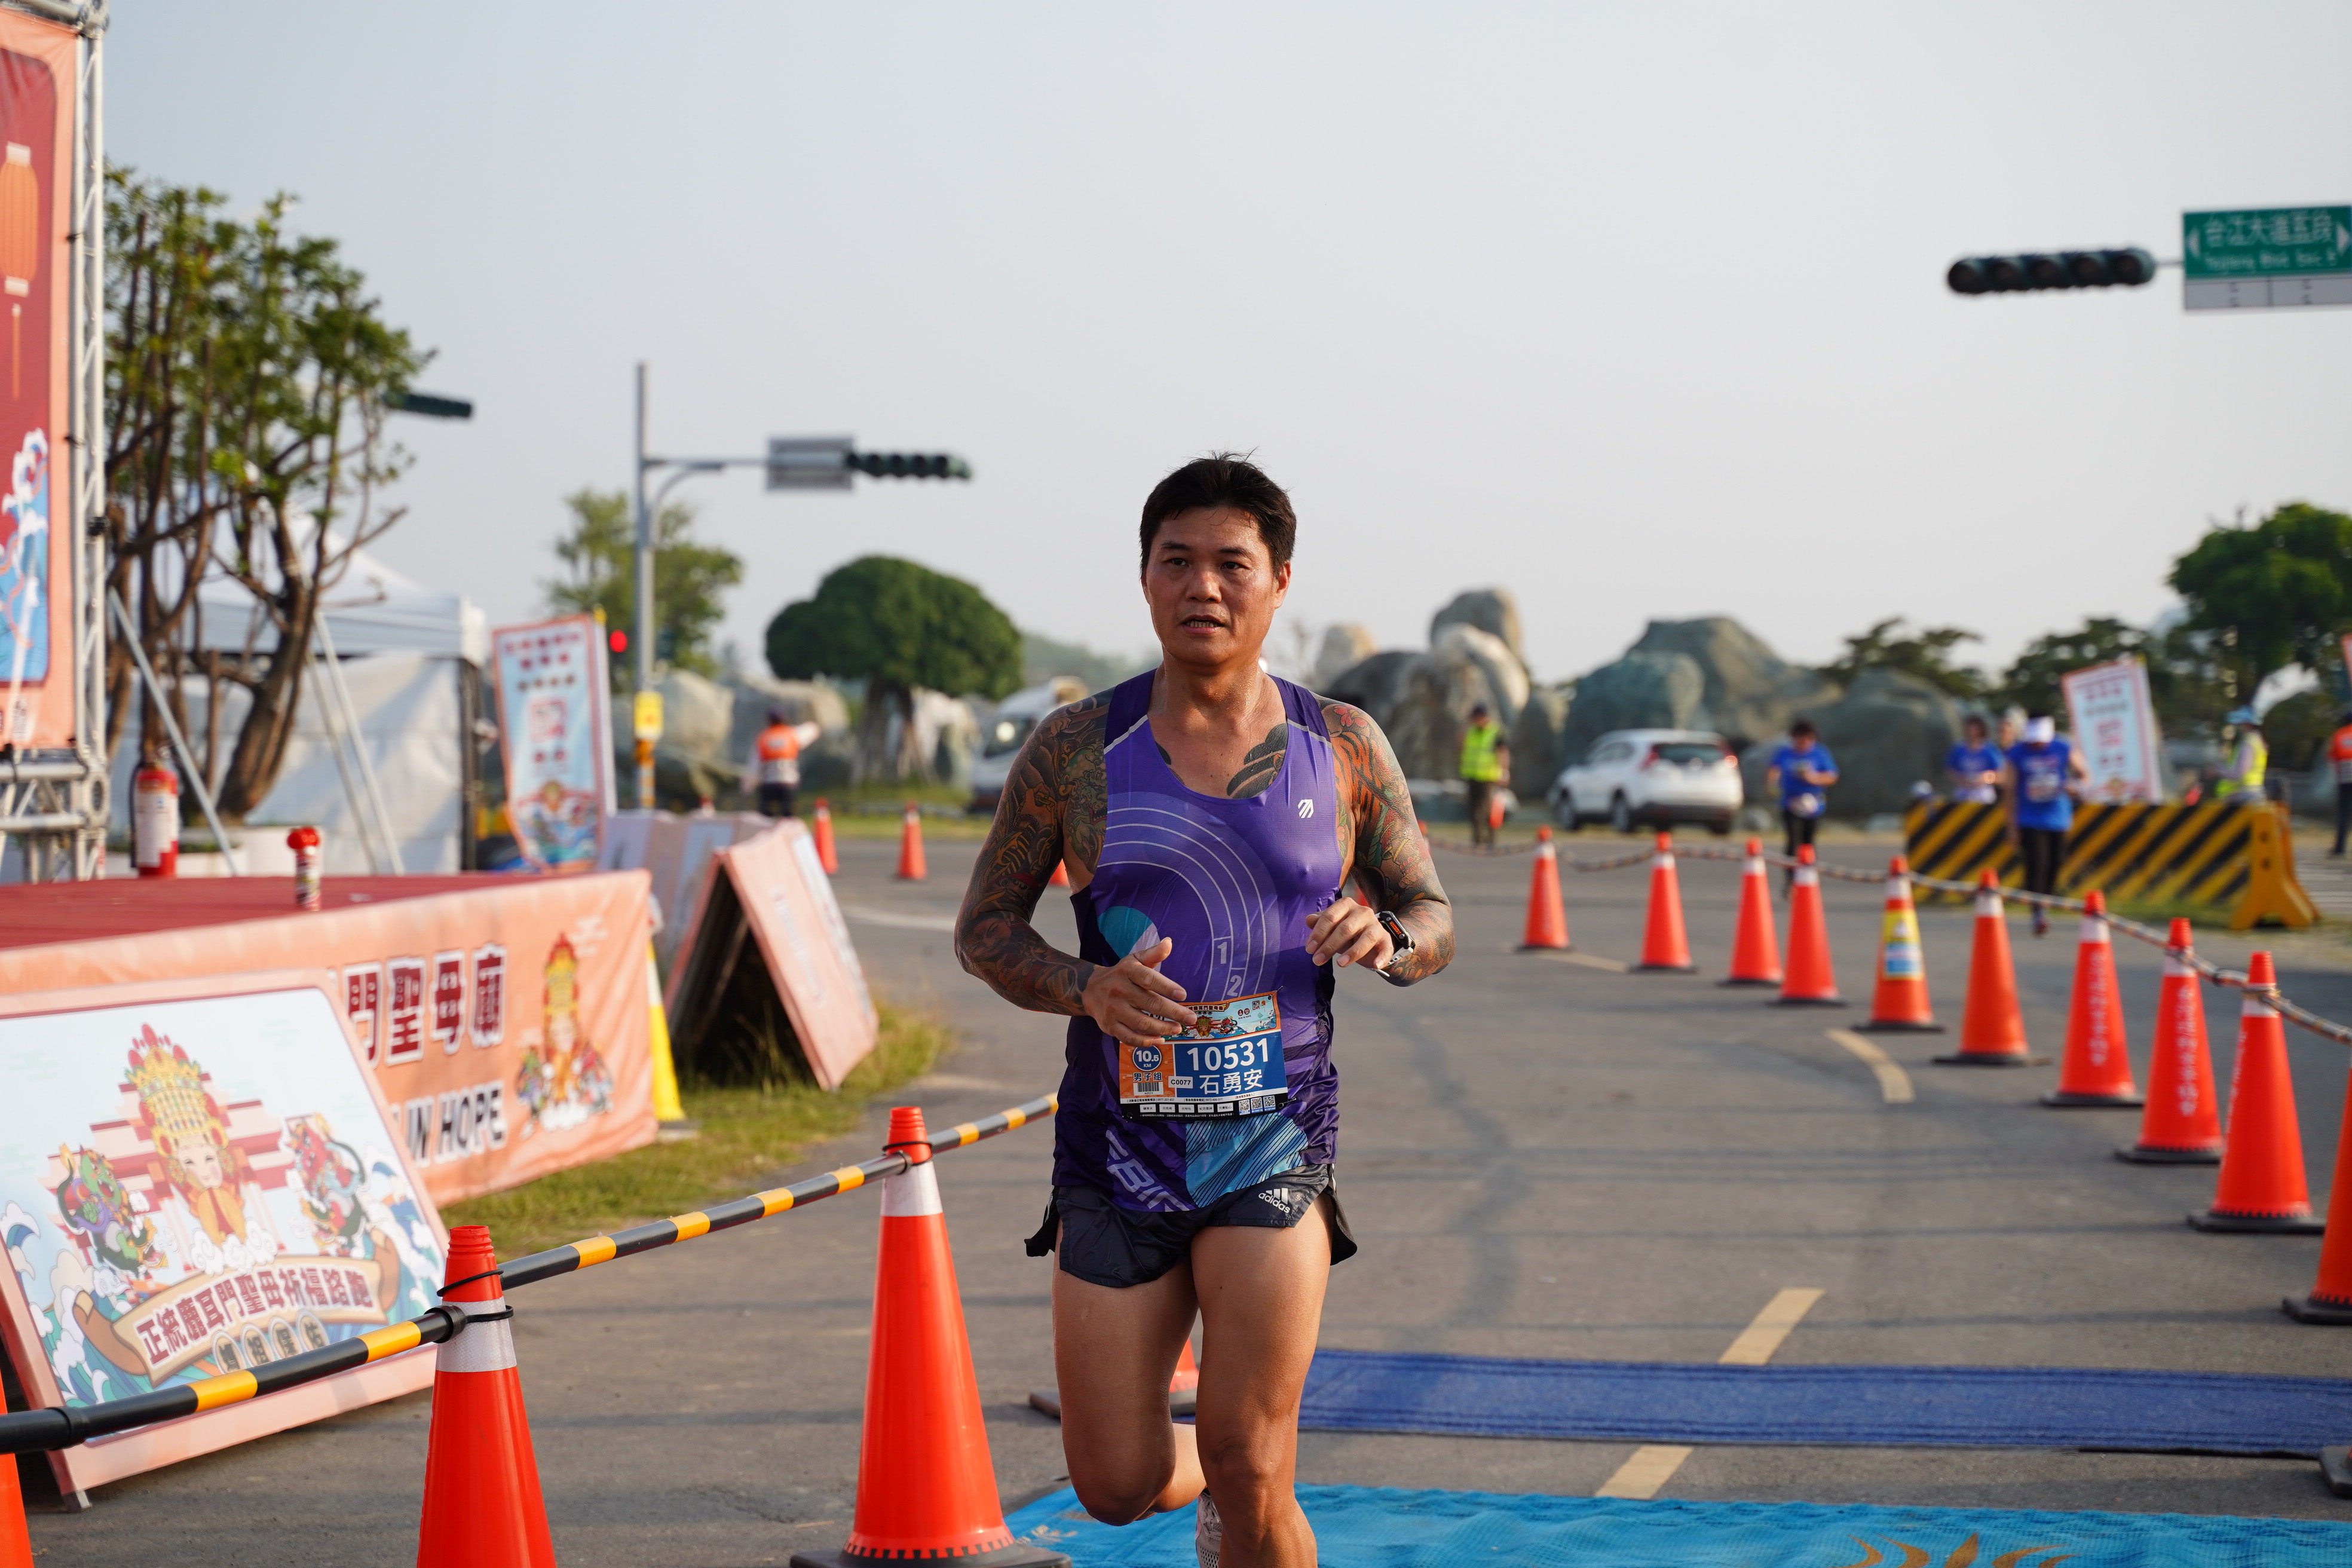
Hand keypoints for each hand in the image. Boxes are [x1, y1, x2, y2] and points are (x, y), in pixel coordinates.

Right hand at [1081, 937, 1195, 1044]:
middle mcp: (1118, 990)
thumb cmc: (1121, 975)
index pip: (1148, 979)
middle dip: (1173, 1012)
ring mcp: (1113, 1010)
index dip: (1167, 987)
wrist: (1089, 989)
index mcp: (1127, 971)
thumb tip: (1169, 942)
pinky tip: (1161, 1039)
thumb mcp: (1134, 960)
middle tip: (1191, 1018)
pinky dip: (1146, 1041)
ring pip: (1141, 1023)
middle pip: (1149, 1004)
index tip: (1183, 994)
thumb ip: (1153, 954)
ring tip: (1178, 1029)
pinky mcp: (1109, 1026)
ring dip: (1163, 1028)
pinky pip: (1129, 1037)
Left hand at [1306, 897, 1394, 970]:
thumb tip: (1309, 920)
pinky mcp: (1386, 939)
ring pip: (1367, 937)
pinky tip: (1375, 966)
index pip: (1330, 917)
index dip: (1318, 933)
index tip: (1309, 949)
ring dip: (1353, 952)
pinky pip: (1386, 948)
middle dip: (1330, 945)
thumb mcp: (1331, 927)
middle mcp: (1363, 912)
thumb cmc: (1345, 932)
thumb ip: (1319, 922)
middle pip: (1346, 928)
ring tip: (1340, 964)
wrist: (1369, 939)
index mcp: (1346, 905)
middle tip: (1317, 960)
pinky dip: (1382, 957)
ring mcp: (1376, 925)